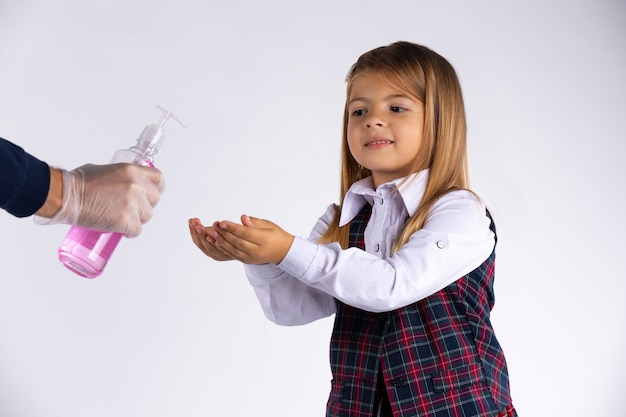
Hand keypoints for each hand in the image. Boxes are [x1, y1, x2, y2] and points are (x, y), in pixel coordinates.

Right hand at [35, 163, 164, 236]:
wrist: (67, 197)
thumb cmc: (78, 183)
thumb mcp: (104, 170)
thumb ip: (120, 177)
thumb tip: (124, 183)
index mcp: (132, 171)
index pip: (158, 179)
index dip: (157, 188)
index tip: (151, 194)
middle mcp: (136, 186)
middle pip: (155, 200)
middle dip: (145, 206)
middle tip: (131, 209)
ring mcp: (132, 203)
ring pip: (147, 216)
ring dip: (137, 219)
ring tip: (122, 218)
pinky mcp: (126, 220)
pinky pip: (137, 230)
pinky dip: (130, 232)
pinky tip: (120, 229)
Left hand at [189, 215, 293, 264]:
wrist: (282, 251)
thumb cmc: (275, 234)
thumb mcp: (268, 225)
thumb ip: (254, 222)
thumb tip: (243, 218)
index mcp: (264, 240)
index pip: (245, 233)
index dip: (233, 228)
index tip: (222, 222)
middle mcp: (257, 251)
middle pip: (237, 242)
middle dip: (224, 234)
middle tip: (214, 226)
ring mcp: (251, 258)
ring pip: (233, 250)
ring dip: (221, 242)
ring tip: (212, 233)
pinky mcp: (247, 261)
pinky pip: (233, 255)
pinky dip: (223, 248)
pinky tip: (216, 242)